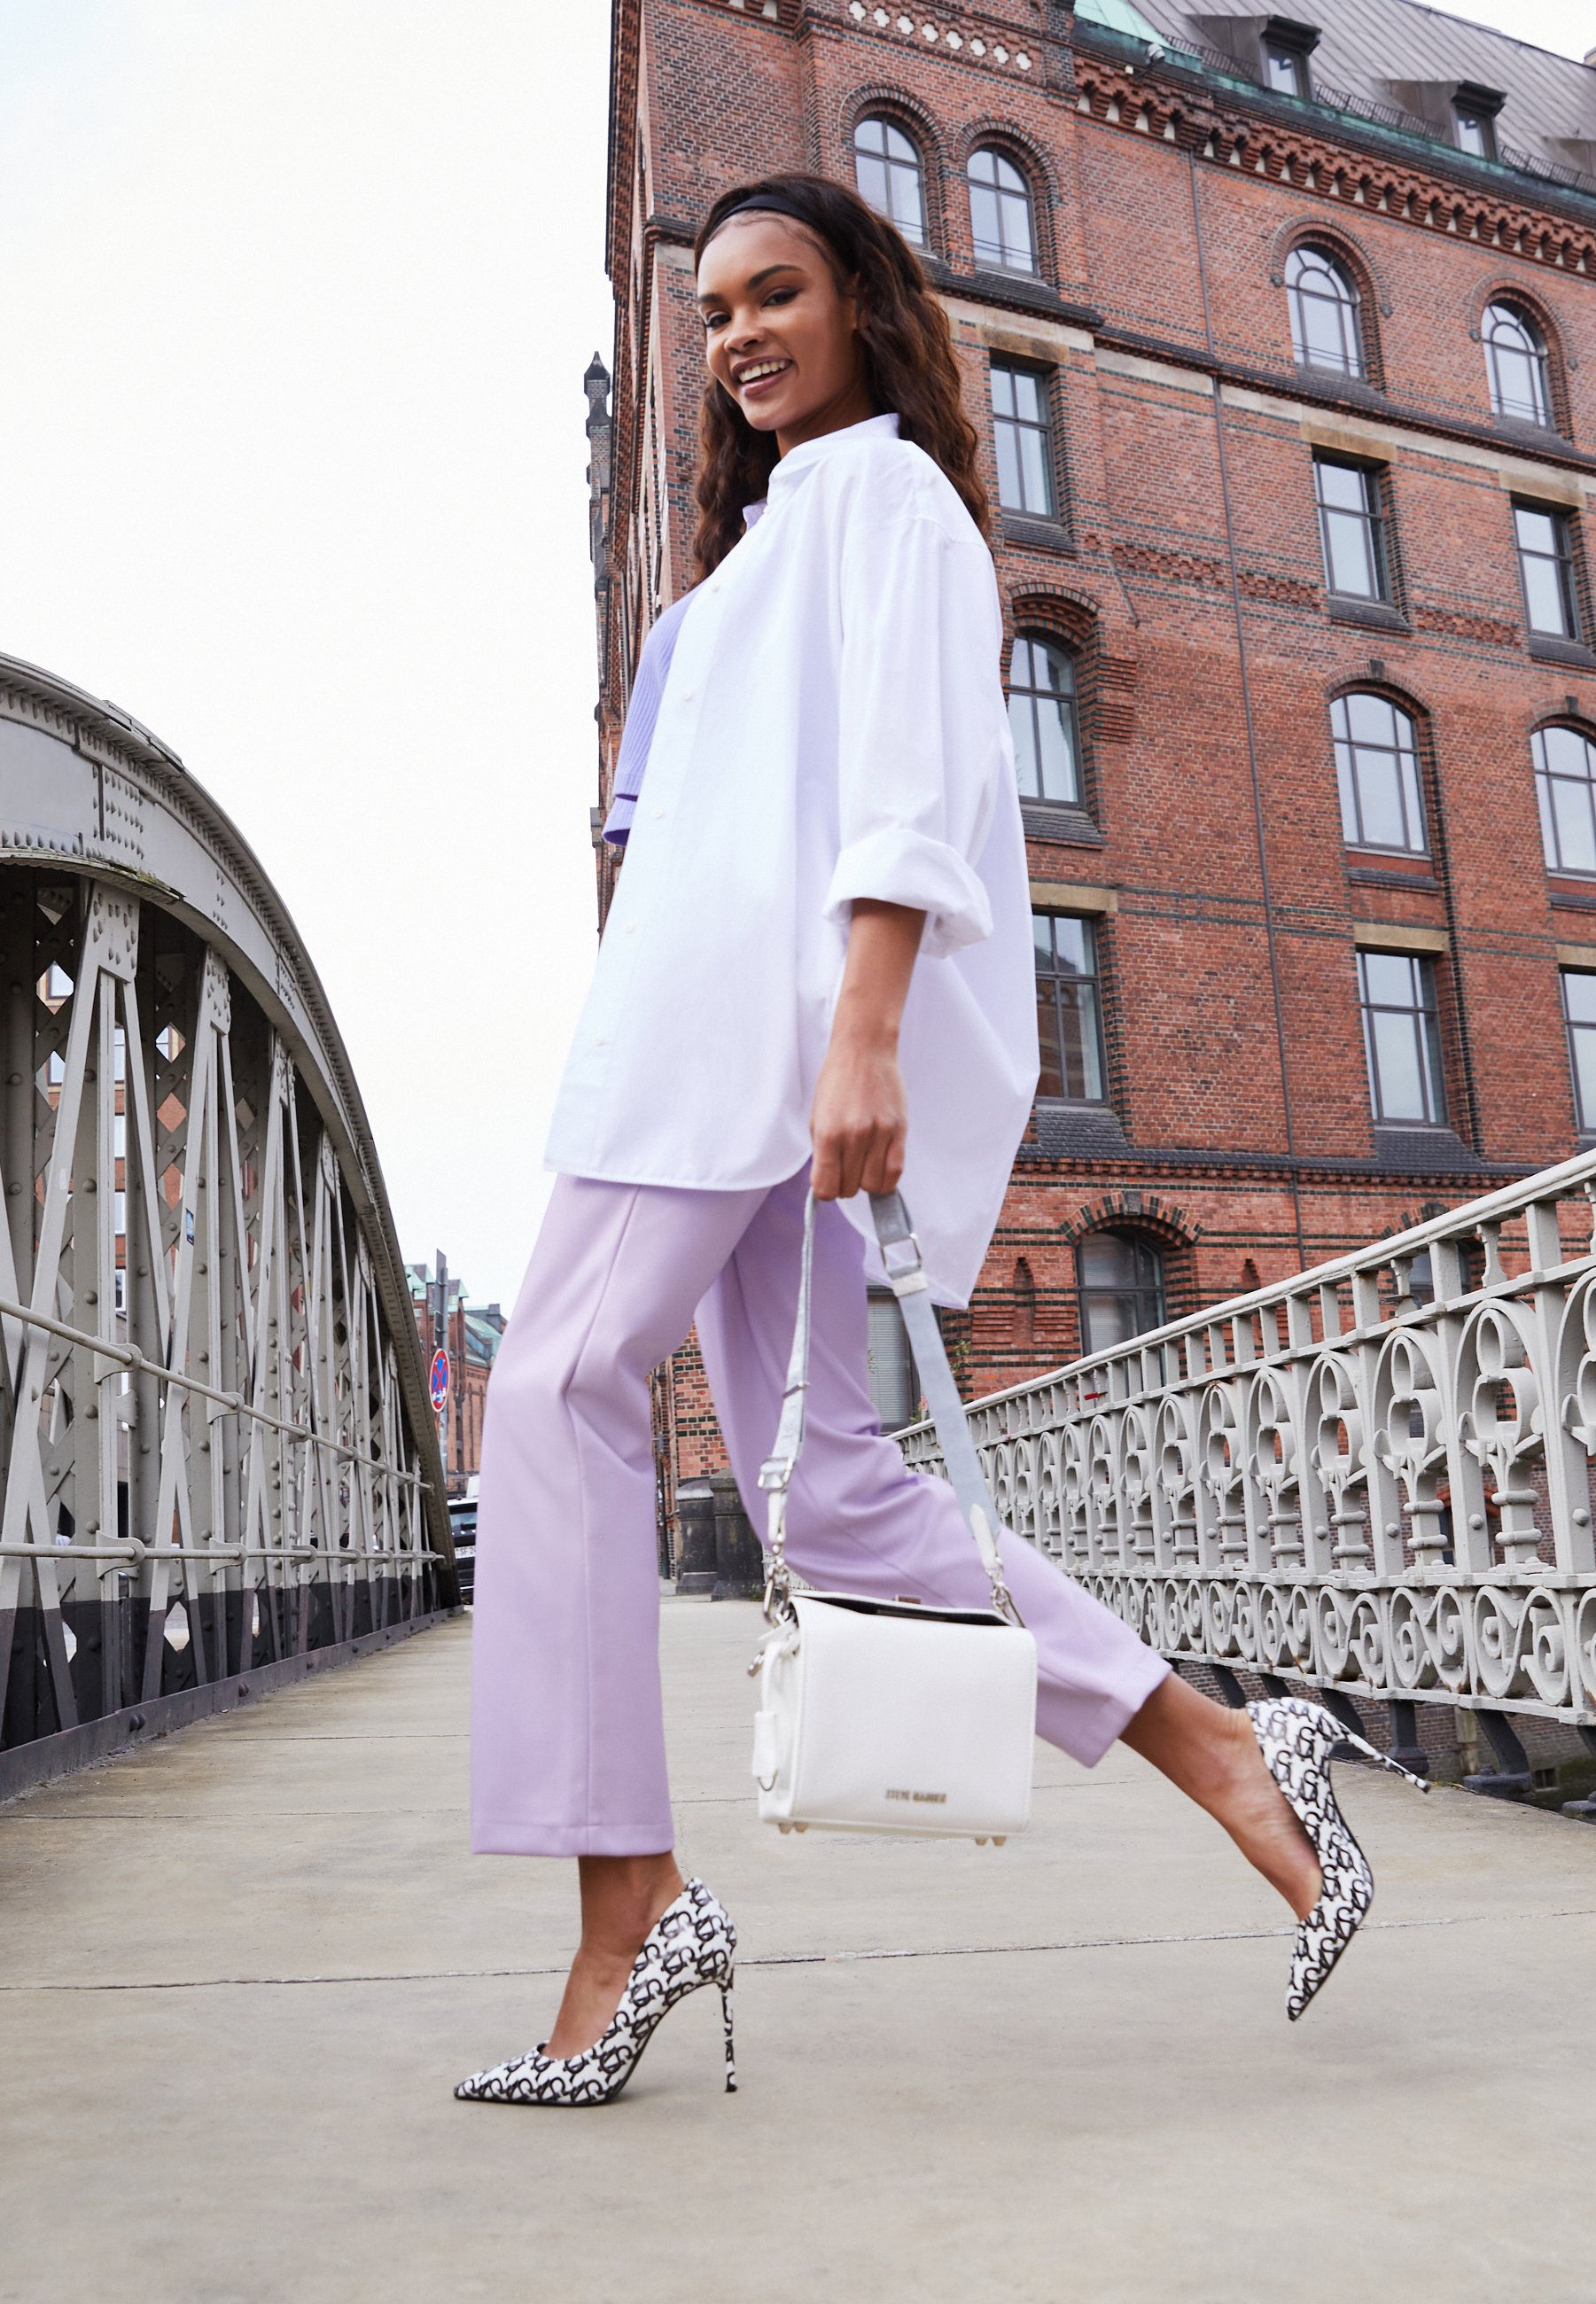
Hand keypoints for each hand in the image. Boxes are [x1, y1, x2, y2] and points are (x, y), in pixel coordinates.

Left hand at [810, 1027, 907, 1200]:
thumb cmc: (837, 1082)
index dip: (826, 1190)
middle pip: (850, 1189)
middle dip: (845, 1184)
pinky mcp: (899, 1130)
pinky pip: (895, 1172)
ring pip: (873, 1185)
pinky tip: (879, 1167)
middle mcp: (854, 1136)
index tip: (829, 1181)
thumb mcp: (817, 1117)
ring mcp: (879, 1134)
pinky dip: (886, 1178)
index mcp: (828, 1134)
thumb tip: (827, 1181)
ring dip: (866, 1181)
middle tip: (846, 1167)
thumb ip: (822, 1152)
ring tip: (863, 1164)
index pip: (826, 1188)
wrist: (864, 1051)